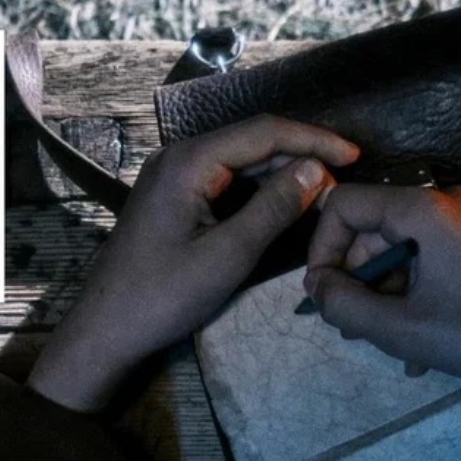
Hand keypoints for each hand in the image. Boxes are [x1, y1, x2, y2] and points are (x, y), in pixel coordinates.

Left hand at [28, 116, 358, 411]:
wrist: (106, 328)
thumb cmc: (164, 295)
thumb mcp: (229, 254)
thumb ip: (274, 208)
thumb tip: (315, 170)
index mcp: (189, 161)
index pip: (264, 132)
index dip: (313, 140)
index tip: (353, 156)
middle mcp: (179, 156)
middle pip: (253, 140)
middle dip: (301, 154)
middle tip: (344, 178)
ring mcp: (173, 175)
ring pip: (241, 159)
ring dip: (283, 170)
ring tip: (324, 189)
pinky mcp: (174, 196)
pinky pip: (225, 178)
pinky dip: (259, 186)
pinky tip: (286, 199)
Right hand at [302, 184, 460, 427]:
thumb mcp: (403, 329)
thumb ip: (345, 306)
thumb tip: (315, 287)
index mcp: (423, 209)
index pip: (345, 204)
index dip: (322, 250)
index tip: (324, 297)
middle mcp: (445, 204)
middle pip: (373, 231)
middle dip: (358, 283)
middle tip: (355, 332)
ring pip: (401, 255)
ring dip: (389, 301)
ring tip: (397, 352)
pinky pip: (430, 264)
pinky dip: (417, 300)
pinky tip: (422, 351)